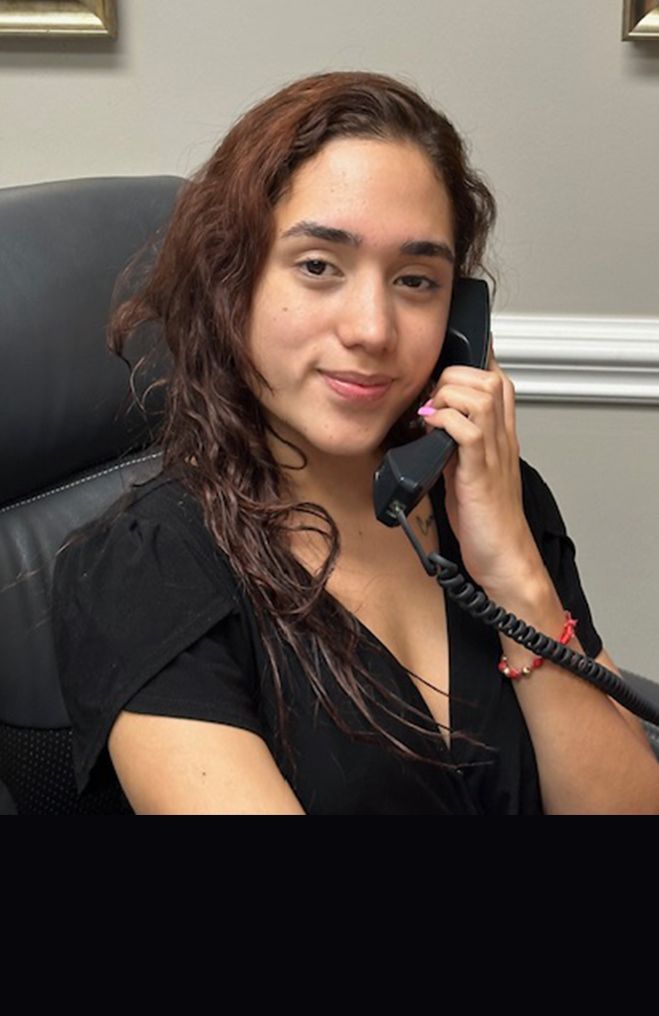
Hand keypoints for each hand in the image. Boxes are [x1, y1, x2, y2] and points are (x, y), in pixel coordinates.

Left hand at [420, 346, 542, 595]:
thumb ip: (454, 443)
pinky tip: (431, 432)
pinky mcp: (480, 473)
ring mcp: (495, 454)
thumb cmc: (486, 520)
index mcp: (502, 436)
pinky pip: (469, 430)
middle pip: (491, 377)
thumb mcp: (466, 470)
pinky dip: (445, 422)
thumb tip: (430, 423)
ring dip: (447, 396)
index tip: (443, 376)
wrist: (503, 557)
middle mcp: (503, 439)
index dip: (471, 367)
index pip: (499, 380)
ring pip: (483, 394)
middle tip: (432, 401)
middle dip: (454, 377)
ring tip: (431, 416)